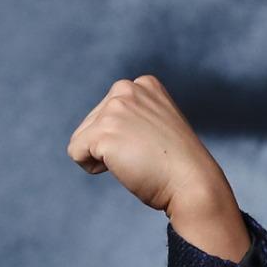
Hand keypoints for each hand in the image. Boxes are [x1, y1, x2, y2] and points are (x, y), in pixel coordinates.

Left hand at [66, 75, 250, 261]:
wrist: (191, 182)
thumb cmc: (175, 163)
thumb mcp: (155, 124)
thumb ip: (133, 115)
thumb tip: (104, 127)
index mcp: (143, 84)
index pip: (106, 113)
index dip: (122, 137)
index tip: (150, 143)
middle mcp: (127, 89)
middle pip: (89, 125)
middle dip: (109, 146)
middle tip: (143, 154)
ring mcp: (115, 108)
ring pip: (80, 139)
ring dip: (101, 157)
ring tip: (135, 158)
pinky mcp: (103, 131)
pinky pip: (75, 153)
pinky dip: (92, 167)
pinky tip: (123, 166)